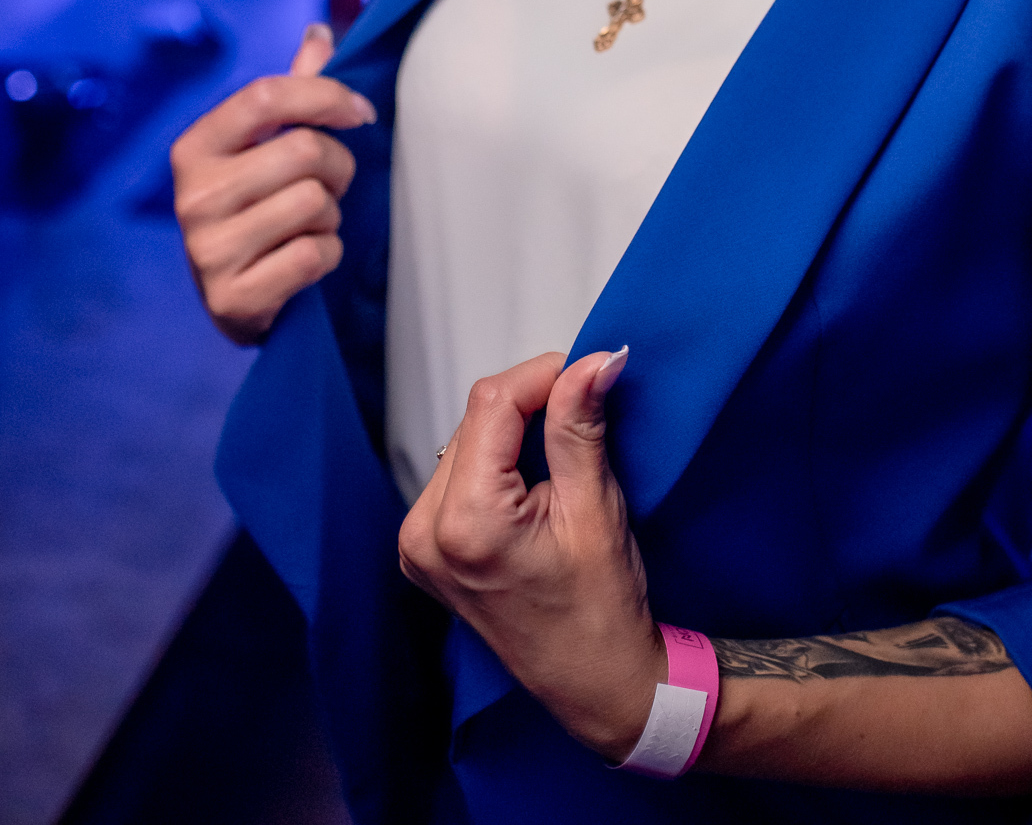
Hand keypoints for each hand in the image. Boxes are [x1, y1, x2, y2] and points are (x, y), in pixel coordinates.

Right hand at [171, 22, 376, 344]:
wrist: (237, 300)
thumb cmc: (259, 207)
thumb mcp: (263, 148)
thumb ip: (292, 91)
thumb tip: (319, 32)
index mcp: (195, 147)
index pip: (268, 95)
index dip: (327, 96)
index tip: (360, 114)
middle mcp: (192, 196)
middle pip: (305, 150)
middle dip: (338, 167)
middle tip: (330, 185)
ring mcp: (208, 250)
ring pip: (315, 203)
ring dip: (330, 216)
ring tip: (307, 225)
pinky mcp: (232, 298)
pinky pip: (315, 254)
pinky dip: (326, 255)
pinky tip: (301, 260)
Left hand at [398, 347, 665, 760]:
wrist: (595, 682)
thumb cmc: (602, 610)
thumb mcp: (596, 507)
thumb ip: (580, 425)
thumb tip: (593, 359)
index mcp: (464, 523)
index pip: (493, 402)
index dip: (545, 375)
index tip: (591, 373)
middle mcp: (425, 533)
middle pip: (476, 419)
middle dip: (533, 405)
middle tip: (585, 417)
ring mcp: (418, 545)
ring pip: (467, 439)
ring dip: (515, 431)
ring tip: (562, 460)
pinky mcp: (426, 549)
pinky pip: (459, 471)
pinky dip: (498, 460)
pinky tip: (532, 482)